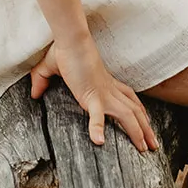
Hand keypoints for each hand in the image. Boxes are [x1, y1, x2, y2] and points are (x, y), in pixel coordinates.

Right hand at [30, 34, 158, 154]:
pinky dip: (98, 128)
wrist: (70, 39)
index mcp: (105, 83)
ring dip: (138, 132)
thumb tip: (33, 93)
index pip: (128, 97)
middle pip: (135, 110)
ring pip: (128, 115)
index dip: (138, 111)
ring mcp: (103, 93)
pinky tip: (98, 141)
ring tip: (144, 149)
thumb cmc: (65, 50)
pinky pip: (98, 115)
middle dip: (146, 128)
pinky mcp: (92, 95)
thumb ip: (42, 80)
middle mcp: (109, 90)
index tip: (146, 124)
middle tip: (154, 145)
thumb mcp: (51, 67)